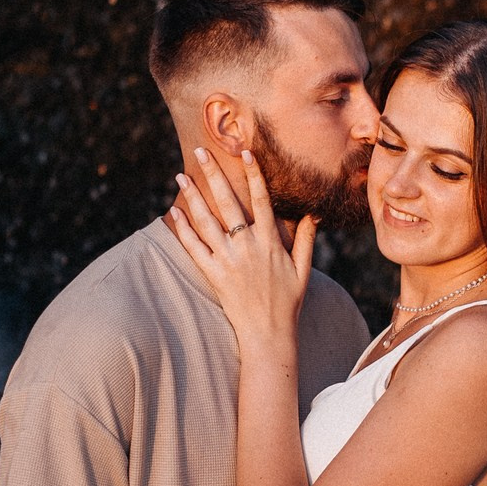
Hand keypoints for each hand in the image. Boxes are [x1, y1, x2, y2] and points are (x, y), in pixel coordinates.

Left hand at [166, 145, 313, 349]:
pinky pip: (194, 247)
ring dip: (192, 195)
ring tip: (181, 175)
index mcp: (270, 241)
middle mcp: (247, 245)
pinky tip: (173, 211)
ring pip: (206, 220)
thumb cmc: (288, 302)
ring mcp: (228, 259)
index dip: (253, 173)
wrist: (268, 334)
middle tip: (200, 151)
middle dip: (213, 174)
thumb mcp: (303, 269)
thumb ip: (306, 240)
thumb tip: (313, 214)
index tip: (245, 152)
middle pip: (228, 202)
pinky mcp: (213, 273)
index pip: (261, 199)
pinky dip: (183, 228)